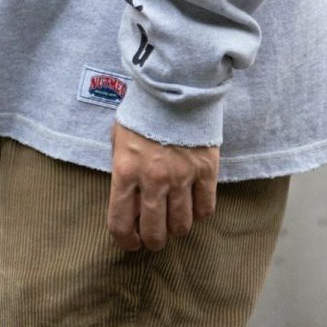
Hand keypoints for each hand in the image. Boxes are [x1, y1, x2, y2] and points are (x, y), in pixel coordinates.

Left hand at [107, 120, 217, 251]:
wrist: (174, 84)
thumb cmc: (143, 112)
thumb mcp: (120, 139)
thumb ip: (122, 171)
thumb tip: (130, 204)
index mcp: (125, 171)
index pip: (120, 223)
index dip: (125, 241)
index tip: (131, 243)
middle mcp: (153, 179)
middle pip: (155, 232)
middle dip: (153, 241)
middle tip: (155, 238)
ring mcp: (182, 176)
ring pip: (182, 225)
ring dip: (177, 229)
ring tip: (175, 222)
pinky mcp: (206, 169)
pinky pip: (206, 208)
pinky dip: (199, 213)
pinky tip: (194, 206)